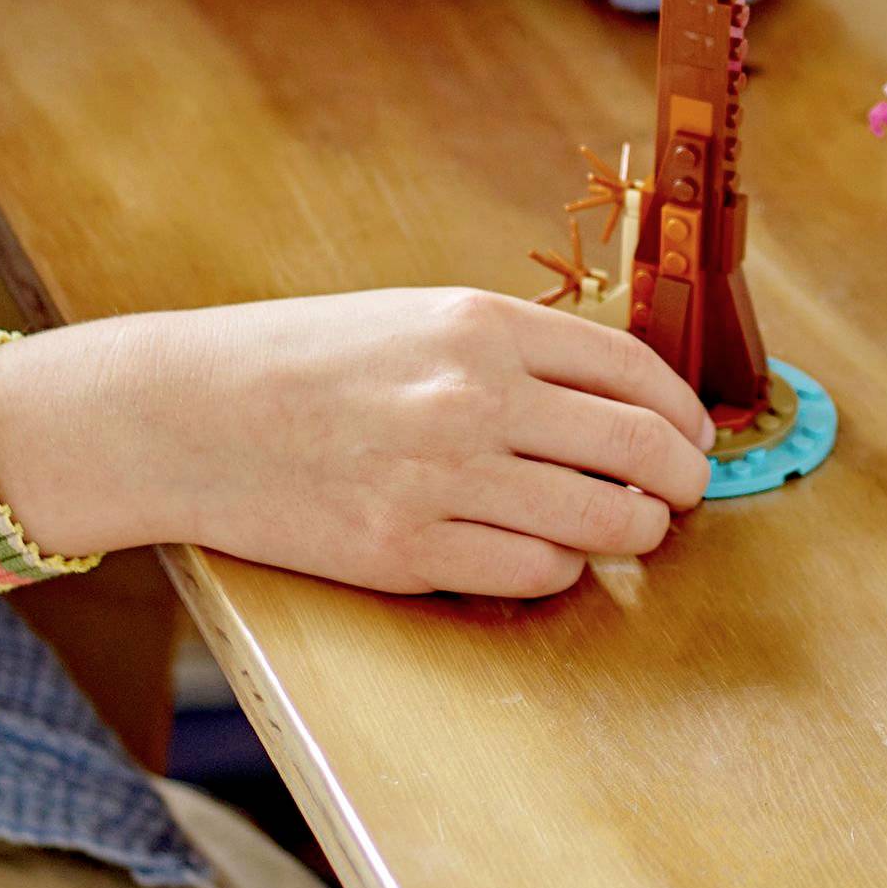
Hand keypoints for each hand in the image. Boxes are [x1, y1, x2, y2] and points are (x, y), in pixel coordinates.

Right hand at [0, 289, 715, 599]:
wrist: (191, 413)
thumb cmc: (313, 356)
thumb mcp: (424, 315)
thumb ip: (517, 348)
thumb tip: (617, 389)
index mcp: (485, 327)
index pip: (633, 370)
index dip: (682, 410)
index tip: (695, 433)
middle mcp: (475, 398)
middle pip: (635, 448)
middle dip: (681, 477)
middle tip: (688, 491)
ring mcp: (442, 480)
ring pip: (598, 522)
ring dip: (635, 531)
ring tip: (636, 529)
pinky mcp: (406, 552)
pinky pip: (532, 572)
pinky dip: (562, 569)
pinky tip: (557, 557)